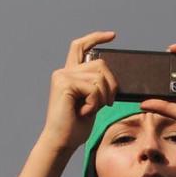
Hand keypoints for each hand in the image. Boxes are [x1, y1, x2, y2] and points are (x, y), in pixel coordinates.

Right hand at [38, 31, 119, 151]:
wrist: (62, 141)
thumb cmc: (76, 126)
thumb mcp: (93, 102)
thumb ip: (99, 86)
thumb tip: (113, 77)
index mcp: (70, 73)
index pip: (81, 46)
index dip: (96, 38)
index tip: (113, 35)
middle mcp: (64, 71)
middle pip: (100, 64)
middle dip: (111, 84)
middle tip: (107, 103)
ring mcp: (62, 76)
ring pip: (99, 77)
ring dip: (103, 96)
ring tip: (92, 109)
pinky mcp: (64, 84)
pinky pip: (93, 88)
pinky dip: (95, 103)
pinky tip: (84, 112)